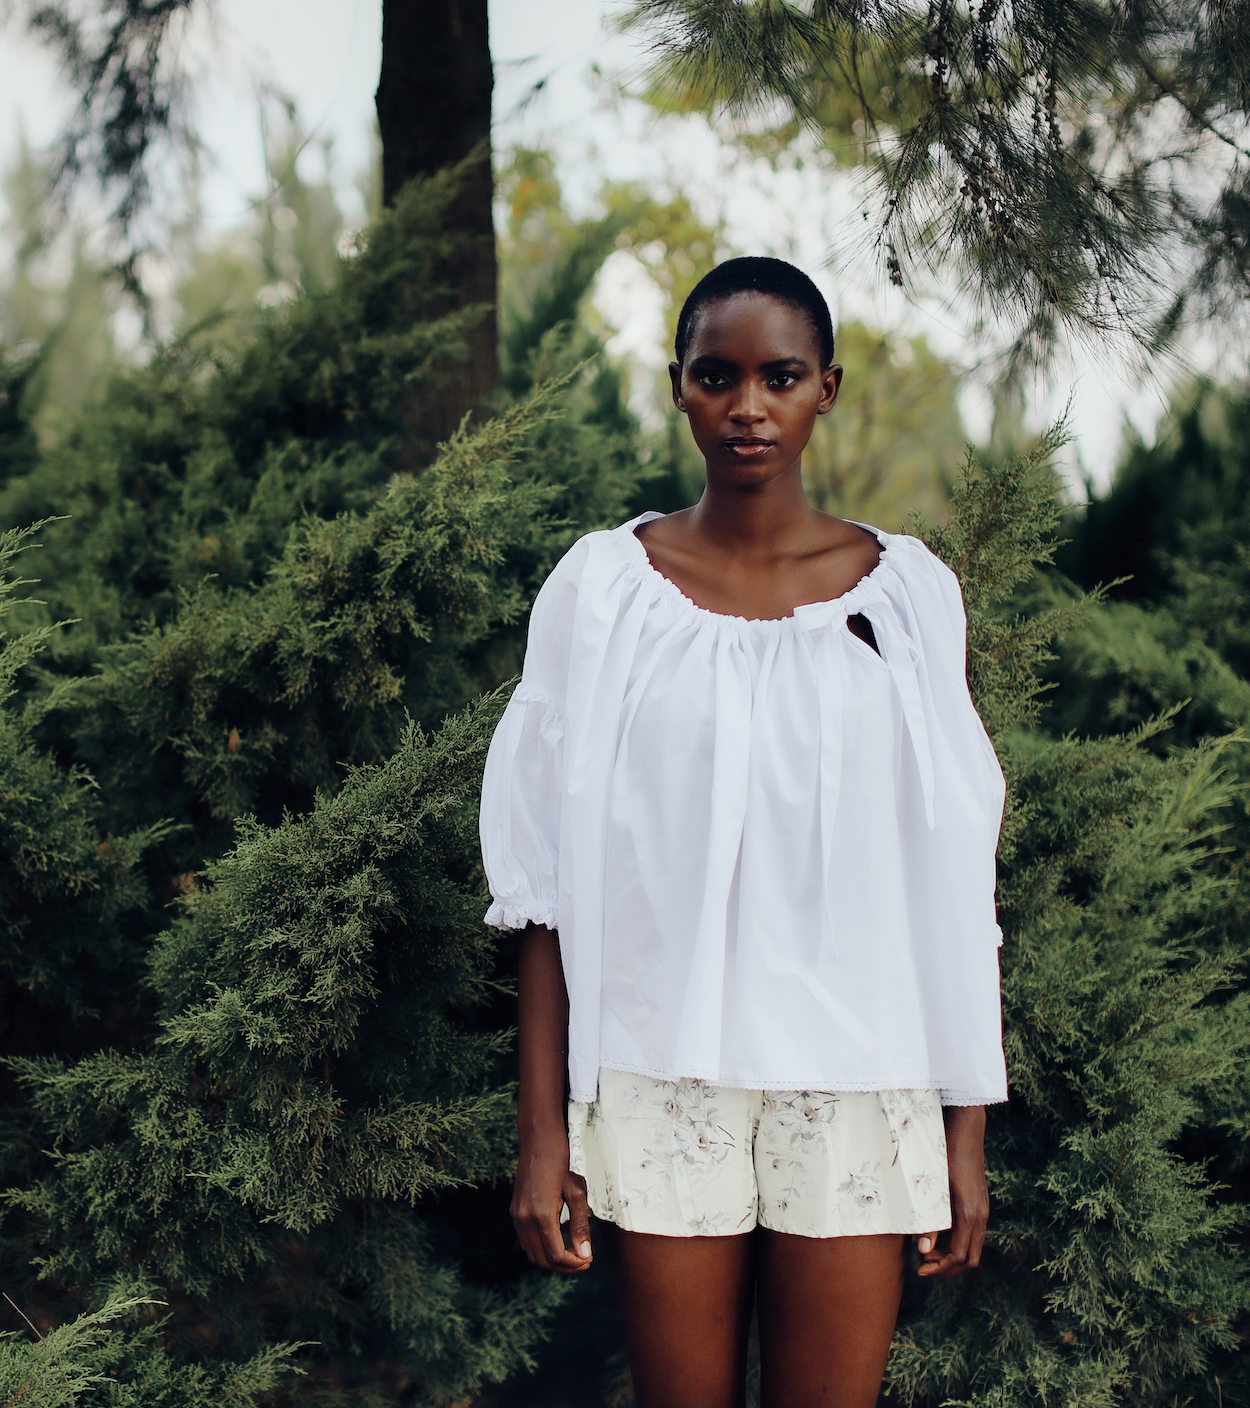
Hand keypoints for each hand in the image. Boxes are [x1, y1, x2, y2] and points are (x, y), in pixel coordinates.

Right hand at [510, 1126, 592, 1273]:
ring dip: (552, 1260)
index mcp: (541, 1214)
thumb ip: (580, 1226)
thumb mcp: (577, 1192)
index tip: (589, 1260)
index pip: (556, 1255)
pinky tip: (558, 1241)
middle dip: (564, 1266)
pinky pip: (526, 1241)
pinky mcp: (515, 1211)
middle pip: (542, 1260)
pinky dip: (542, 1248)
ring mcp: (516, 1215)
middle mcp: (524, 1219)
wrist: (539, 1139)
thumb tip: (585, 1255)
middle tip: (584, 1260)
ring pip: (532, 1253)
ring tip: (573, 1254)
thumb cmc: (562, 1161)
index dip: (574, 1264)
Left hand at [917, 1104, 987, 1277]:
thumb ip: (929, 1220)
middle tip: (924, 1265)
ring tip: (927, 1252)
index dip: (940, 1268)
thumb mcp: (934, 1188)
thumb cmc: (946, 1155)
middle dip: (947, 1268)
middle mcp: (980, 1216)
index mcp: (969, 1214)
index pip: (959, 1257)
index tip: (920, 1269)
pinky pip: (972, 1234)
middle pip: (969, 1259)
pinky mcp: (979, 1204)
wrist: (965, 1131)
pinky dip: (956, 1242)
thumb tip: (923, 1250)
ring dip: (951, 1256)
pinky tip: (938, 1235)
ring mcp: (982, 1210)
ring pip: (972, 1247)